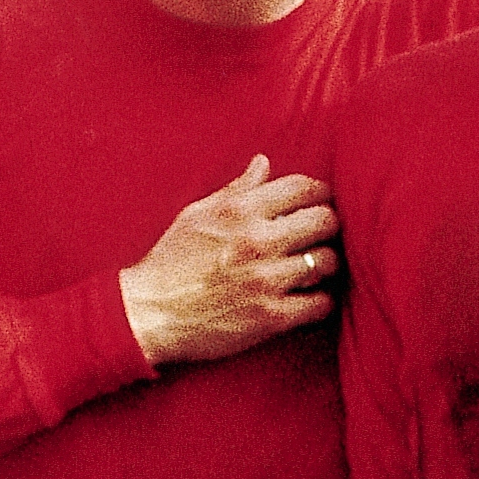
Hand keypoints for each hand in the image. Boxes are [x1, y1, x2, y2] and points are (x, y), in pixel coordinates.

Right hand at [117, 154, 340, 365]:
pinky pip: (321, 304)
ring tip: (314, 267)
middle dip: (328, 225)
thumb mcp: (196, 214)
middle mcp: (256, 240)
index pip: (302, 188)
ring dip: (326, 264)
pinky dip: (320, 300)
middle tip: (320, 235)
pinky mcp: (272, 317)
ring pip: (328, 262)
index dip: (319, 193)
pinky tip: (308, 297)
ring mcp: (266, 279)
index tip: (318, 202)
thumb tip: (263, 162)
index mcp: (238, 211)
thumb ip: (236, 189)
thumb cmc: (171, 261)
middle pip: (324, 221)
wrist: (150, 312)